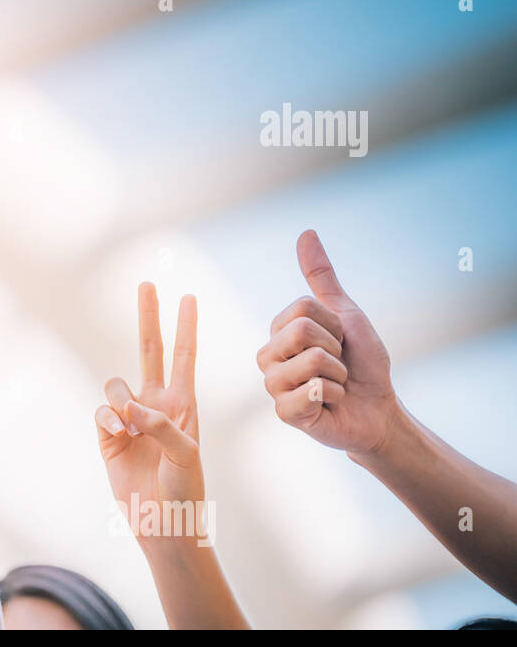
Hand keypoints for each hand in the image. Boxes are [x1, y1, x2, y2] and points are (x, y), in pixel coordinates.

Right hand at [95, 284, 204, 525]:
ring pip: (116, 385)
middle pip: (150, 350)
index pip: (184, 357)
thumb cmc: (186, 489)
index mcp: (183, 405)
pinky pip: (101, 412)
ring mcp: (130, 420)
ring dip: (120, 398)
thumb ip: (161, 423)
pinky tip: (117, 435)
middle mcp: (155, 405)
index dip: (186, 327)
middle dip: (149, 317)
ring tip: (130, 424)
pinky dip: (107, 420)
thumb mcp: (186, 453)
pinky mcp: (107, 437)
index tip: (189, 297)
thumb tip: (129, 406)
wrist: (164, 524)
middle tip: (147, 283)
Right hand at [256, 230, 396, 454]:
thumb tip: (306, 233)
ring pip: (310, 362)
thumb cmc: (362, 364)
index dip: (333, 325)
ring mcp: (273, 386)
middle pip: (301, 331)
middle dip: (336, 349)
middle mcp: (268, 357)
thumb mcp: (346, 314)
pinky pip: (312, 391)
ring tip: (335, 386)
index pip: (301, 310)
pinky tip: (328, 405)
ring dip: (339, 375)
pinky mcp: (284, 413)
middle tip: (338, 365)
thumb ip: (321, 276)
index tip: (339, 342)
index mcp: (278, 333)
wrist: (377, 409)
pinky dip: (334, 396)